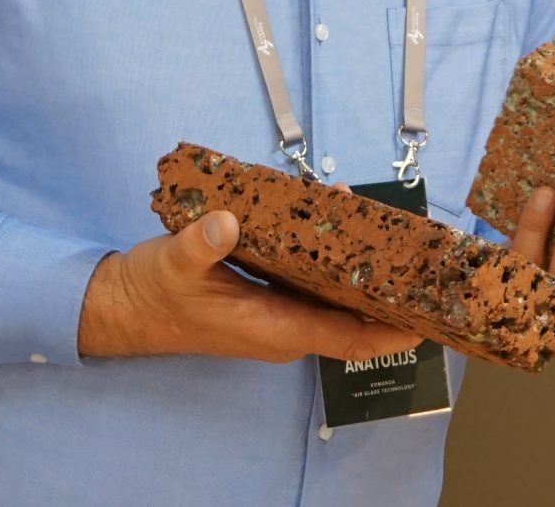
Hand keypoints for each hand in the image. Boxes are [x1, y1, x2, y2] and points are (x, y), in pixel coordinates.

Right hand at [78, 209, 421, 363]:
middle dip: (389, 292)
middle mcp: (284, 326)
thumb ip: (201, 244)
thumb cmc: (154, 292)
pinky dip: (333, 254)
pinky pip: (314, 279)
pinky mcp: (268, 294)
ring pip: (334, 295)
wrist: (126, 305)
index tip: (428, 318)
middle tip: (425, 258)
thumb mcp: (174, 262)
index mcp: (274, 328)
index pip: (347, 337)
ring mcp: (278, 311)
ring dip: (362, 268)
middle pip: (352, 316)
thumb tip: (228, 222)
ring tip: (395, 230)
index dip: (391, 331)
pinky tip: (341, 217)